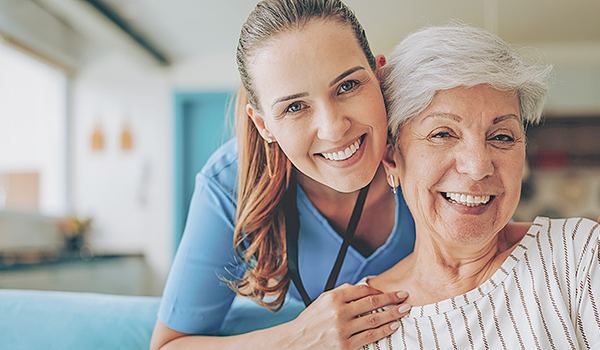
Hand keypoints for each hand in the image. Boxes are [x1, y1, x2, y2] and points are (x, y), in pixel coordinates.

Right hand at [284, 283, 409, 349]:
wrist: (296, 342)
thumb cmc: (311, 321)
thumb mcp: (322, 300)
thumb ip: (342, 292)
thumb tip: (364, 288)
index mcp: (333, 298)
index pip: (362, 290)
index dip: (379, 290)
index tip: (389, 292)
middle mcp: (338, 312)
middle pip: (372, 303)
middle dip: (391, 299)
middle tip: (404, 296)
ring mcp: (342, 329)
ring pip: (374, 319)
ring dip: (392, 314)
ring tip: (404, 310)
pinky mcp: (345, 346)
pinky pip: (370, 336)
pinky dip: (384, 330)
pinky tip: (393, 326)